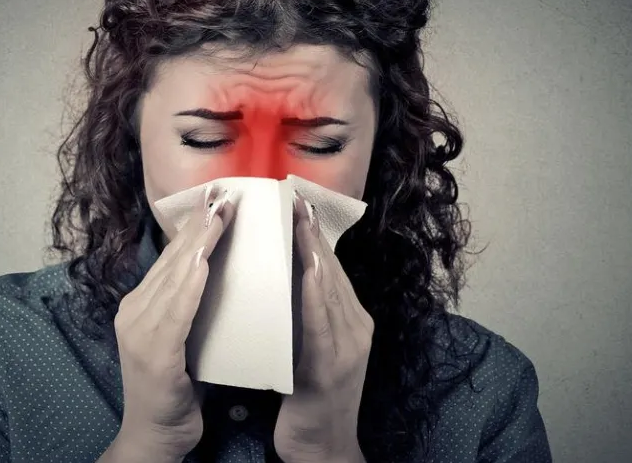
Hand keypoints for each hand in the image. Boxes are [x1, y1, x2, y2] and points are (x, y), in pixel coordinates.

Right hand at [113, 183, 237, 458]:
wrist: (156, 436)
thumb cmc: (177, 391)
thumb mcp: (185, 339)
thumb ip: (192, 308)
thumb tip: (221, 273)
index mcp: (142, 306)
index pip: (173, 258)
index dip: (196, 228)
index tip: (220, 200)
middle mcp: (135, 312)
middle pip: (172, 260)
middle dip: (200, 225)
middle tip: (225, 194)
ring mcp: (139, 331)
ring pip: (174, 276)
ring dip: (200, 243)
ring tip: (221, 215)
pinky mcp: (152, 351)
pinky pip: (175, 309)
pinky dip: (191, 282)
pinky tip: (205, 260)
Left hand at [273, 191, 371, 462]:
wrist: (320, 452)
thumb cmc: (305, 403)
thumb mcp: (305, 350)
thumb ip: (300, 316)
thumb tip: (275, 277)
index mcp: (348, 322)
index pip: (329, 268)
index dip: (312, 233)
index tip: (294, 200)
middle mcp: (356, 328)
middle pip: (332, 270)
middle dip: (312, 232)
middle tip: (293, 196)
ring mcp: (349, 348)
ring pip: (330, 289)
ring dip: (313, 251)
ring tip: (297, 219)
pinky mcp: (333, 369)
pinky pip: (323, 322)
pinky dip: (316, 292)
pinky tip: (307, 269)